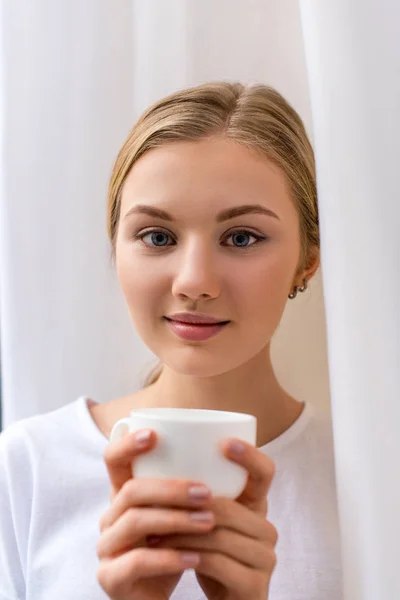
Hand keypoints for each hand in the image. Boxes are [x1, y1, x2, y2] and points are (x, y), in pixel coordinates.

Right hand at [96, 429, 215, 599]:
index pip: (113, 460)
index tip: (155, 435)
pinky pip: (136, 562)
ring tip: (209, 522)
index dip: (127, 444)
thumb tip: (230, 448)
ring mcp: (107, 547)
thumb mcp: (182, 513)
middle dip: (171, 488)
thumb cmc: (177, 547)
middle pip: (131, 490)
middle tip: (206, 492)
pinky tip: (195, 558)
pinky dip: (168, 558)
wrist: (161, 598)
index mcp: (124, 494)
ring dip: (175, 519)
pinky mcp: (110, 578)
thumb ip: (191, 485)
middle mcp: (110, 516)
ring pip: (134, 521)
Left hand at [149, 439, 277, 599]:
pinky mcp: (256, 585)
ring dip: (180, 533)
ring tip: (152, 534)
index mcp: (257, 506)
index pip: (265, 473)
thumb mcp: (207, 521)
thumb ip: (198, 493)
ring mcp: (265, 557)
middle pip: (227, 507)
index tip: (223, 443)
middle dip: (186, 506)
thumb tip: (160, 452)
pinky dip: (189, 557)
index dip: (250, 456)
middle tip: (153, 507)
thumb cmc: (209, 555)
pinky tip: (169, 557)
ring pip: (218, 534)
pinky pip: (218, 563)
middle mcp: (266, 528)